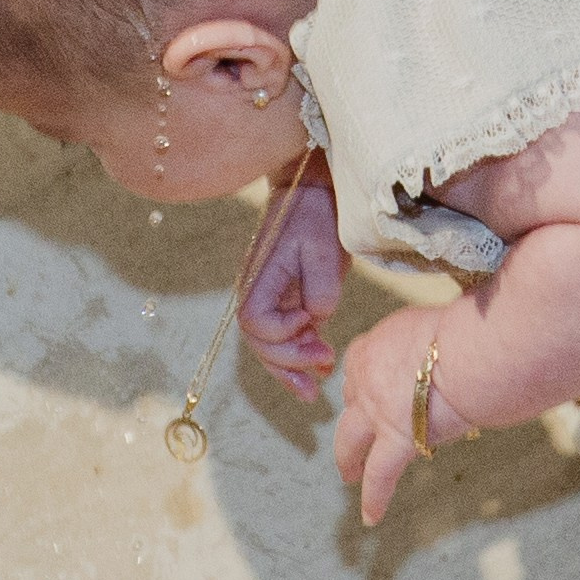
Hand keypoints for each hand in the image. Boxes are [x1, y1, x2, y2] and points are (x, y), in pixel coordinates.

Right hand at [235, 159, 344, 398]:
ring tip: (315, 390)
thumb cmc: (318, 215)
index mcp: (260, 276)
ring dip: (291, 368)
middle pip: (259, 341)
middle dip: (289, 363)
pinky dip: (298, 354)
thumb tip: (317, 319)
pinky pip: (284, 334)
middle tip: (324, 366)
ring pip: (269, 345)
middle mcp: (257, 290)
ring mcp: (269, 295)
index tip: (311, 320)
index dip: (281, 332)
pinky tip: (319, 369)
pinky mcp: (284, 298)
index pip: (255, 322)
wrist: (313, 189)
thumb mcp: (324, 249)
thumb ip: (320, 289)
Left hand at [333, 304, 471, 527]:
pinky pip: (378, 475)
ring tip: (347, 475)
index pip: (359, 367)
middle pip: (350, 403)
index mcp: (377, 344)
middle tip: (350, 436)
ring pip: (350, 440)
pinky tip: (370, 516)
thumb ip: (429, 343)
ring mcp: (377, 410)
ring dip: (348, 458)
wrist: (472, 351)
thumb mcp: (436, 325)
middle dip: (350, 421)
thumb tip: (449, 349)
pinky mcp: (396, 440)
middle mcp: (367, 377)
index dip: (364, 383)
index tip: (370, 391)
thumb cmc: (469, 331)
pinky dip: (374, 497)